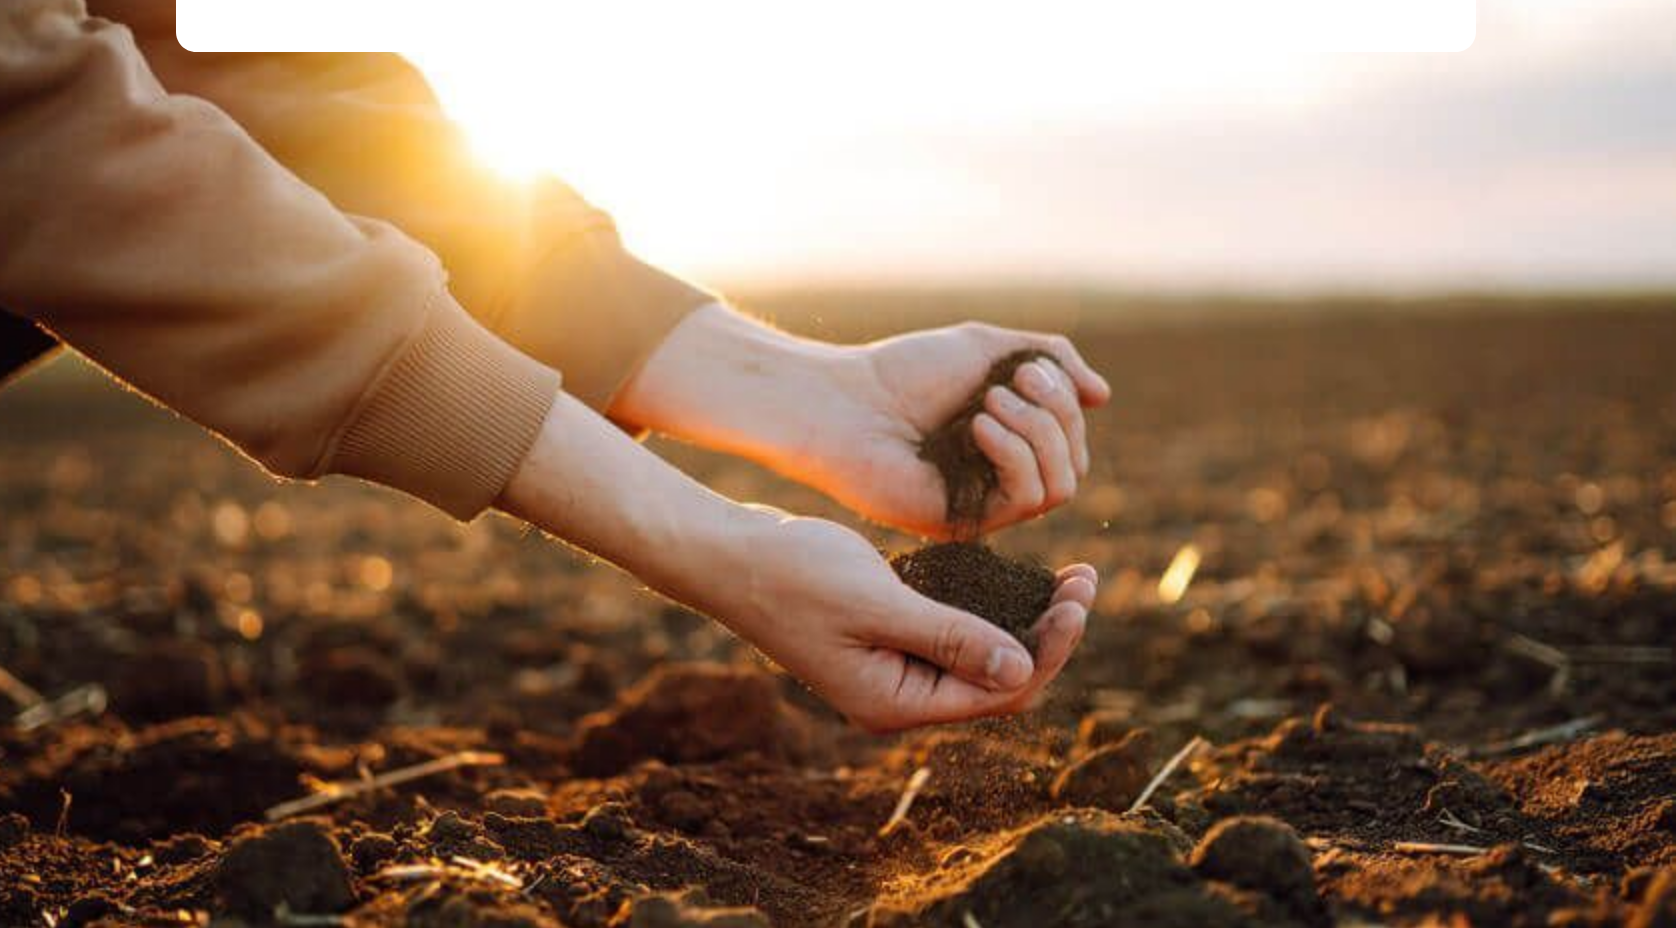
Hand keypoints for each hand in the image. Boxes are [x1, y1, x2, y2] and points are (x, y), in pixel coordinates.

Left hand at [611, 306, 1111, 538]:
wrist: (842, 401)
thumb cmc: (904, 372)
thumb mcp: (988, 348)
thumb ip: (1051, 361)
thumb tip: (1104, 396)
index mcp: (1008, 442)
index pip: (1072, 439)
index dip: (1065, 402)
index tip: (1026, 367)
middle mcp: (1000, 479)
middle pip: (1074, 463)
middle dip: (1057, 415)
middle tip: (1014, 381)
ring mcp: (984, 505)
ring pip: (1061, 486)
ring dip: (1039, 433)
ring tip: (991, 402)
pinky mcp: (964, 523)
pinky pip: (1025, 500)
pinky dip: (1015, 455)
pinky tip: (978, 426)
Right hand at [719, 510, 1096, 731]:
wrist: (728, 555)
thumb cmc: (793, 575)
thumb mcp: (877, 603)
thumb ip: (949, 637)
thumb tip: (1023, 669)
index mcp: (896, 703)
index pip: (1000, 692)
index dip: (1049, 649)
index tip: (1078, 597)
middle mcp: (900, 696)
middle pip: (999, 680)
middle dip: (1048, 635)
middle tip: (1085, 579)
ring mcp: (893, 669)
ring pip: (982, 656)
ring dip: (1027, 620)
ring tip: (1070, 576)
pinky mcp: (888, 638)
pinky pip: (955, 633)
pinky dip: (991, 608)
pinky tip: (1018, 576)